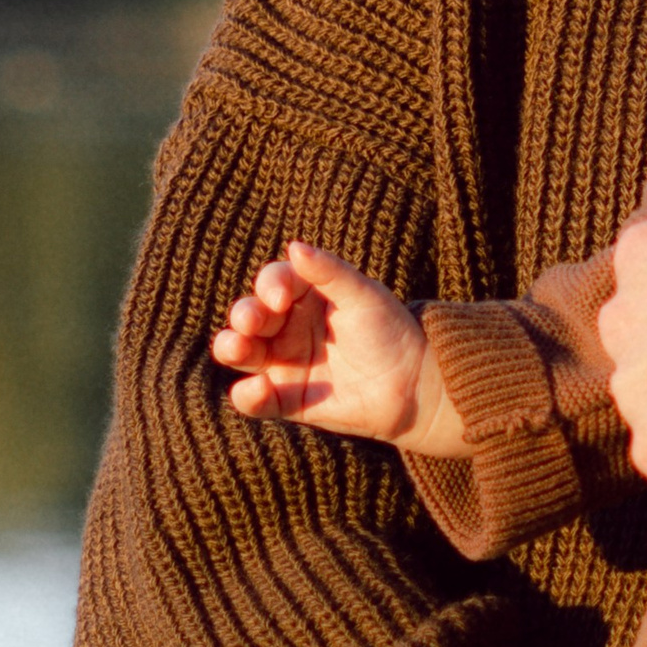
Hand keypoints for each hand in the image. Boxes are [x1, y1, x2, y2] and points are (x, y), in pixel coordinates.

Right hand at [211, 240, 462, 454]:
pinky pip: (256, 399)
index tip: (280, 297)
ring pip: (242, 353)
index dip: (270, 286)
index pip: (274, 283)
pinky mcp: (286, 399)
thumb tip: (295, 246)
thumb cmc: (390, 331)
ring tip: (235, 348)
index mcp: (305, 296)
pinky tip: (254, 389)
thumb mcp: (363, 295)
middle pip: (250, 316)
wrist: (414, 384)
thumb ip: (330, 272)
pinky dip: (247, 395)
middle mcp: (288, 327)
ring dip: (231, 348)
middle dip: (244, 316)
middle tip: (251, 322)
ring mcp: (284, 363)